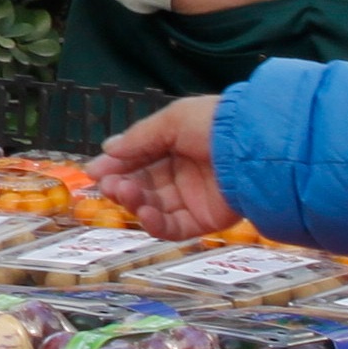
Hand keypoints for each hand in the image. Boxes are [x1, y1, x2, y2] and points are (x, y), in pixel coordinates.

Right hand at [87, 95, 236, 238]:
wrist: (252, 146)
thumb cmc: (215, 124)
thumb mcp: (173, 120)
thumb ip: (139, 138)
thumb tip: (107, 149)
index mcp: (177, 146)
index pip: (139, 160)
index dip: (117, 166)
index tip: (95, 171)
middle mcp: (183, 173)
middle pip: (143, 186)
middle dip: (121, 185)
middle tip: (107, 184)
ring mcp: (193, 198)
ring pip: (154, 208)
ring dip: (134, 203)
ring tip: (125, 193)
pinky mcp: (204, 220)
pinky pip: (173, 228)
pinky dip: (154, 224)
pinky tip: (143, 214)